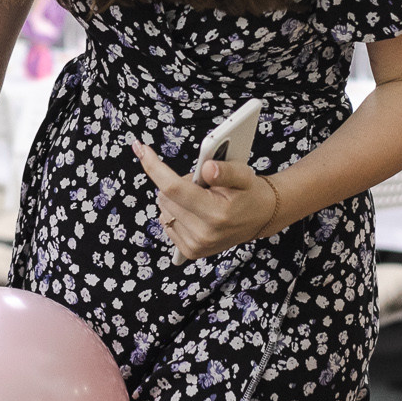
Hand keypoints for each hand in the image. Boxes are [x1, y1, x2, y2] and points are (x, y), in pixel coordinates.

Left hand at [131, 142, 278, 262]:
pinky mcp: (191, 252)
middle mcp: (203, 234)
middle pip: (165, 196)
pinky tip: (195, 211)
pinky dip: (176, 211)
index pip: (173, 188)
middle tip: (200, 184)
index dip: (154, 167)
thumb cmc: (250, 192)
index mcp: (216, 214)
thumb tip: (206, 168)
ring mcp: (196, 246)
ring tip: (200, 199)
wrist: (261, 217)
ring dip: (175, 198)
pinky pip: (166, 222)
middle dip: (174, 182)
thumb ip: (225, 169)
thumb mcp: (244, 174)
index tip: (140, 148)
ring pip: (163, 209)